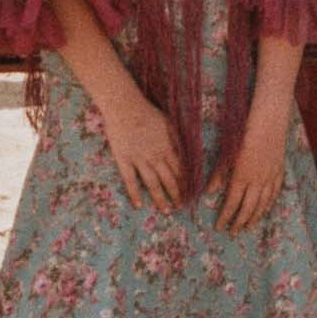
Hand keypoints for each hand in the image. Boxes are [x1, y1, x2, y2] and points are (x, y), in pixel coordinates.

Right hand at [101, 88, 184, 212]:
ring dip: (160, 198)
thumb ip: (178, 139)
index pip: (181, 169)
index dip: (186, 182)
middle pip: (169, 179)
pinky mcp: (124, 160)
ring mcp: (139, 160)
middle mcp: (156, 156)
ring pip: (152, 183)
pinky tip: (139, 205)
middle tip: (181, 207)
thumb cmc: (147, 112)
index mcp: (168, 147)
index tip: (192, 193)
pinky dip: (135, 194)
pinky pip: (130, 180)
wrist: (124, 106)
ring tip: (166, 211)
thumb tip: (189, 152)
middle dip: (177, 194)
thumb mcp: (169, 123)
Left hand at [211, 103, 290, 233]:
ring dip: (255, 217)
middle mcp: (257, 181)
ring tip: (248, 227)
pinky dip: (269, 204)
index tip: (219, 227)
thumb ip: (218, 175)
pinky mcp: (279, 172)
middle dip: (239, 222)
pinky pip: (274, 194)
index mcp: (241, 177)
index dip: (225, 217)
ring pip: (263, 204)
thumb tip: (208, 193)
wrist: (268, 123)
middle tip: (233, 232)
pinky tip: (265, 209)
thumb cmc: (244, 135)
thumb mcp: (227, 155)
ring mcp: (270, 178)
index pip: (232, 203)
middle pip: (248, 208)